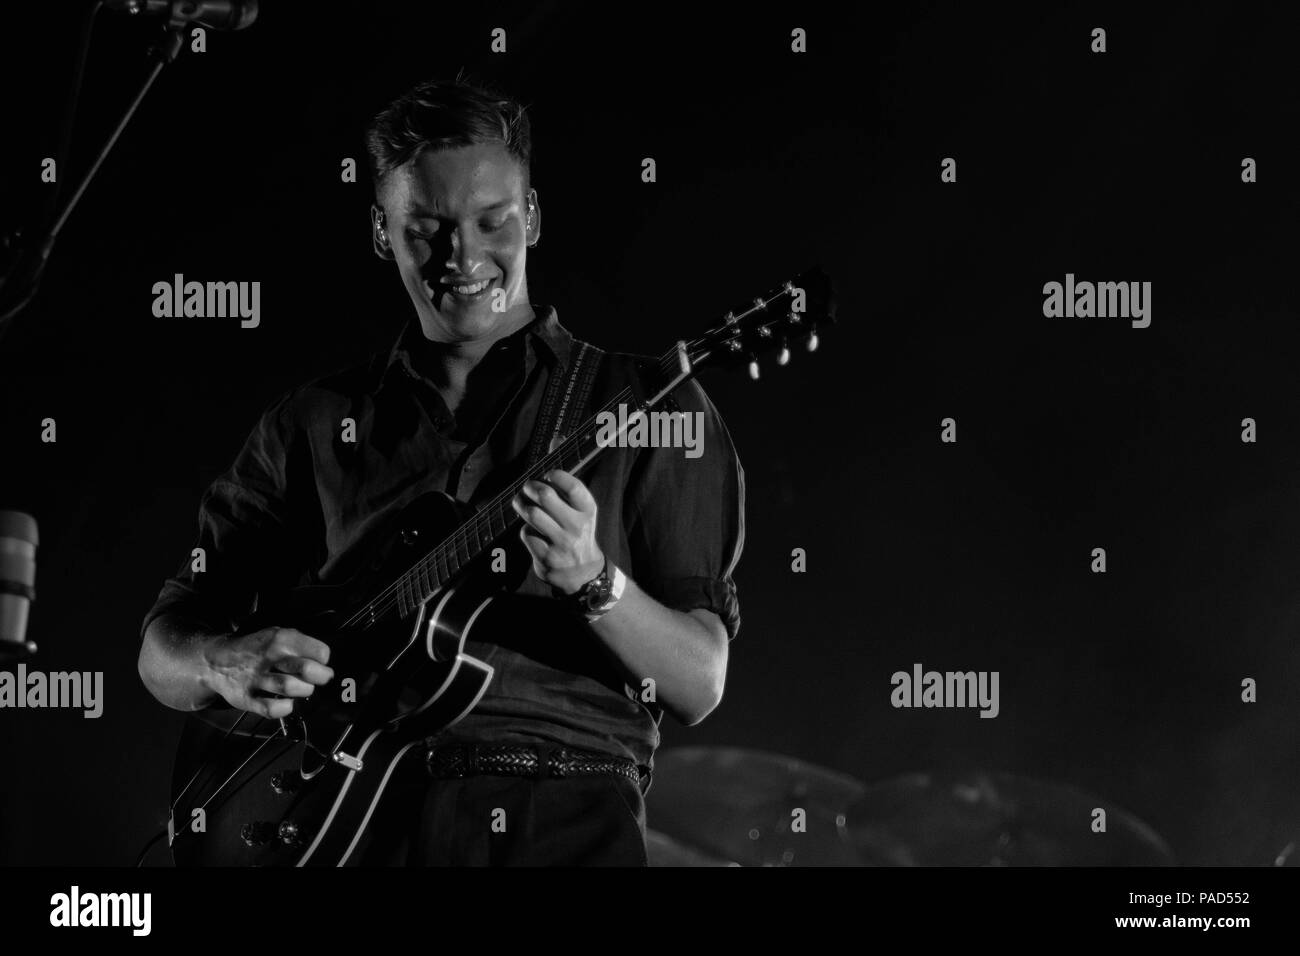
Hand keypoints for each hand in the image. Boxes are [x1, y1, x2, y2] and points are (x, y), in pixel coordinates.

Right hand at [202, 626, 333, 718]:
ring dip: (303, 691)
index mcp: (280, 639)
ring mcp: (256, 678)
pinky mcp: (246, 698)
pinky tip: (287, 703)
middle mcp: (268, 657)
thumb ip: (301, 646)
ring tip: (302, 688)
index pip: (319, 651)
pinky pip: (271, 708)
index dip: (324, 660)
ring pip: (290, 687)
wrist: (216, 660)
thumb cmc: (256, 650)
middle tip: (318, 678)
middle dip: (320, 677)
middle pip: (307, 669)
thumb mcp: (278, 635)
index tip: (320, 662)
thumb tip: (325, 662)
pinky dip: (285, 708)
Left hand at [511, 468, 604, 594]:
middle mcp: (577, 527)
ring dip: (521, 504)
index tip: (548, 475)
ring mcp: (561, 543)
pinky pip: (527, 533)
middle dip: (531, 487)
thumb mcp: (582, 515)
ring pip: (532, 513)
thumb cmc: (576, 535)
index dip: (556, 476)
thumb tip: (540, 478)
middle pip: (546, 496)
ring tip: (520, 502)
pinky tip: (531, 530)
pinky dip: (526, 529)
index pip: (572, 487)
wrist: (582, 573)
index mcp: (587, 512)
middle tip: (527, 487)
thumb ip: (567, 497)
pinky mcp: (546, 557)